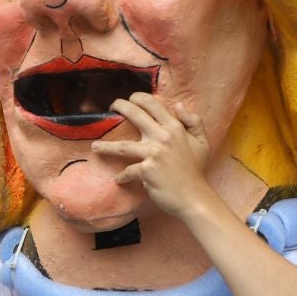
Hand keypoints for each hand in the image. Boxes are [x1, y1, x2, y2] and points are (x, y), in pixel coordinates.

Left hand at [90, 92, 218, 221]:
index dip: (139, 97)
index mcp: (175, 128)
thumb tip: (179, 105)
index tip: (130, 99)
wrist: (194, 197)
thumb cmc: (196, 170)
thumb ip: (193, 121)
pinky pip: (128, 171)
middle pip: (135, 115)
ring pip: (122, 146)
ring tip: (94, 146)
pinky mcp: (146, 171)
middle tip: (111, 107)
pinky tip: (118, 179)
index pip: (153, 104)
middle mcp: (163, 137)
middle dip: (120, 107)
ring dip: (106, 146)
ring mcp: (154, 154)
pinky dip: (122, 176)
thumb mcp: (201, 142)